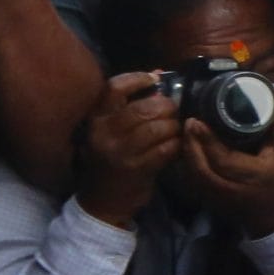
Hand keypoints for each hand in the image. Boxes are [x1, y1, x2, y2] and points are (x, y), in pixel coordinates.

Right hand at [74, 72, 182, 228]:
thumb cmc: (112, 158)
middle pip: (143, 108)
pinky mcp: (137, 169)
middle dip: (166, 106)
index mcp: (96, 119)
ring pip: (157, 128)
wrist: (102, 201)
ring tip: (177, 128)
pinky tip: (177, 144)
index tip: (154, 79)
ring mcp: (120, 152)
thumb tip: (157, 74)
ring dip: (174, 126)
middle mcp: (104, 134)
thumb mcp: (113, 130)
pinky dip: (176, 144)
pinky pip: (165, 149)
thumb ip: (131, 102)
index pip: (114, 88)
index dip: (137, 78)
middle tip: (174, 109)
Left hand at [178, 100, 273, 238]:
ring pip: (193, 174)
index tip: (198, 122)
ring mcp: (216, 196)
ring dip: (186, 152)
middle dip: (191, 144)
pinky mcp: (208, 199)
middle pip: (201, 167)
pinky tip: (188, 147)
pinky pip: (191, 180)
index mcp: (252, 176)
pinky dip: (187, 163)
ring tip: (186, 131)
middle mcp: (230, 189)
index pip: (223, 159)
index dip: (208, 141)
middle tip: (189, 122)